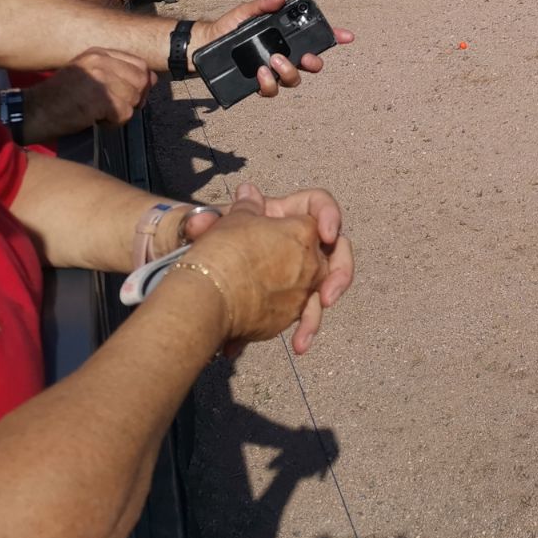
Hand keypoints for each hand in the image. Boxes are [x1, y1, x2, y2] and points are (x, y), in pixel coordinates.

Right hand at [29, 49, 154, 136]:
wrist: (33, 111)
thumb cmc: (61, 97)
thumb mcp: (89, 75)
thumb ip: (117, 73)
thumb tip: (152, 79)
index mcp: (99, 53)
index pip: (140, 63)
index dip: (141, 82)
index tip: (129, 95)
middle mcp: (101, 62)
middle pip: (142, 81)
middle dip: (135, 99)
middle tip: (115, 109)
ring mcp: (100, 79)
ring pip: (134, 99)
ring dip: (122, 113)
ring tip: (100, 114)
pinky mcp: (99, 98)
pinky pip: (124, 114)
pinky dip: (113, 123)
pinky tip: (96, 120)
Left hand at [181, 182, 353, 354]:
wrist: (198, 283)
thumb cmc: (210, 246)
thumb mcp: (218, 229)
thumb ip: (230, 213)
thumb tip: (244, 192)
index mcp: (288, 216)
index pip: (318, 205)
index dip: (329, 215)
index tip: (325, 235)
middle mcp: (302, 244)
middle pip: (336, 251)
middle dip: (339, 274)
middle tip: (328, 296)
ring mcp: (301, 274)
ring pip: (325, 288)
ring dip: (319, 313)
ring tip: (306, 337)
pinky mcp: (294, 301)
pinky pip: (307, 313)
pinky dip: (303, 329)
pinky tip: (296, 345)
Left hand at [192, 0, 355, 95]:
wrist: (203, 46)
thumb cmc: (225, 28)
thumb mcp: (244, 12)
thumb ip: (262, 5)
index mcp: (284, 38)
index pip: (314, 38)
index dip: (333, 37)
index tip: (346, 36)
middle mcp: (283, 56)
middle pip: (310, 65)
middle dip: (313, 63)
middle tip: (303, 57)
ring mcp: (272, 72)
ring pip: (293, 80)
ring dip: (288, 72)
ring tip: (272, 62)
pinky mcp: (258, 84)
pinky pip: (271, 90)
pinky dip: (268, 83)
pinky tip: (259, 72)